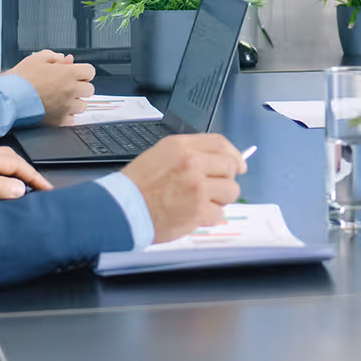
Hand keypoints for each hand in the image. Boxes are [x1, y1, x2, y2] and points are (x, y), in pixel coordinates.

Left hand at [0, 145, 51, 203]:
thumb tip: (21, 188)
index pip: (17, 164)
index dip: (34, 177)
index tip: (47, 188)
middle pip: (11, 158)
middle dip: (27, 172)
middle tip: (39, 187)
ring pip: (1, 160)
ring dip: (15, 172)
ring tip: (23, 186)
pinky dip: (2, 172)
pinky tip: (1, 182)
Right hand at [2, 50, 95, 124]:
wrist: (8, 99)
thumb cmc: (20, 79)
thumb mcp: (36, 59)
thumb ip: (54, 57)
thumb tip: (65, 59)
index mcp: (68, 73)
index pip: (90, 71)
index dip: (83, 72)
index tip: (76, 74)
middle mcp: (71, 90)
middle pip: (89, 89)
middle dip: (81, 87)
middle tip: (68, 86)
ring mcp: (66, 107)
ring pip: (83, 106)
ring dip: (75, 102)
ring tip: (62, 100)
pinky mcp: (59, 120)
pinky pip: (72, 119)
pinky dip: (67, 116)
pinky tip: (57, 110)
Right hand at [118, 133, 246, 242]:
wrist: (122, 209)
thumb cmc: (138, 185)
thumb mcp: (162, 154)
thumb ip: (191, 153)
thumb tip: (220, 160)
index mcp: (182, 147)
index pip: (220, 143)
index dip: (234, 154)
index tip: (239, 164)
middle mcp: (192, 163)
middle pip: (230, 166)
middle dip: (227, 178)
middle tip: (216, 187)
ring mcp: (197, 188)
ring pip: (231, 191)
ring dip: (221, 198)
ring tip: (204, 201)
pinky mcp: (198, 211)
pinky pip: (220, 213)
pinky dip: (211, 216)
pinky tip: (196, 214)